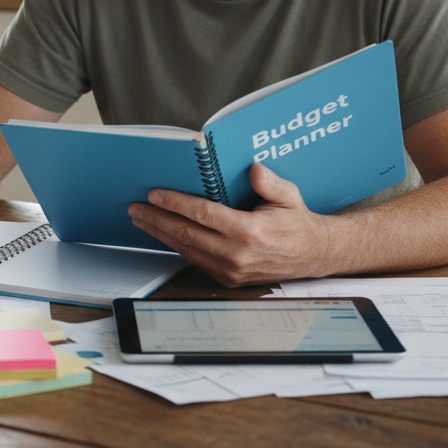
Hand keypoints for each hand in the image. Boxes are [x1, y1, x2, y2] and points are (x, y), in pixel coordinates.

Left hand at [127, 163, 334, 286]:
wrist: (311, 256)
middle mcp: (237, 255)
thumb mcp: (289, 197)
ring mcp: (230, 271)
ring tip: (142, 219)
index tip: (155, 194)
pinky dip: (175, 245)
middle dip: (156, 219)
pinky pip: (194, 259)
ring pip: (186, 249)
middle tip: (136, 208)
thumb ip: (270, 183)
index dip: (175, 203)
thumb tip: (253, 168)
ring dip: (160, 233)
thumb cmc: (297, 223)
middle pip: (186, 234)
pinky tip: (163, 233)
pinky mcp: (227, 279)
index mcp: (250, 232)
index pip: (202, 214)